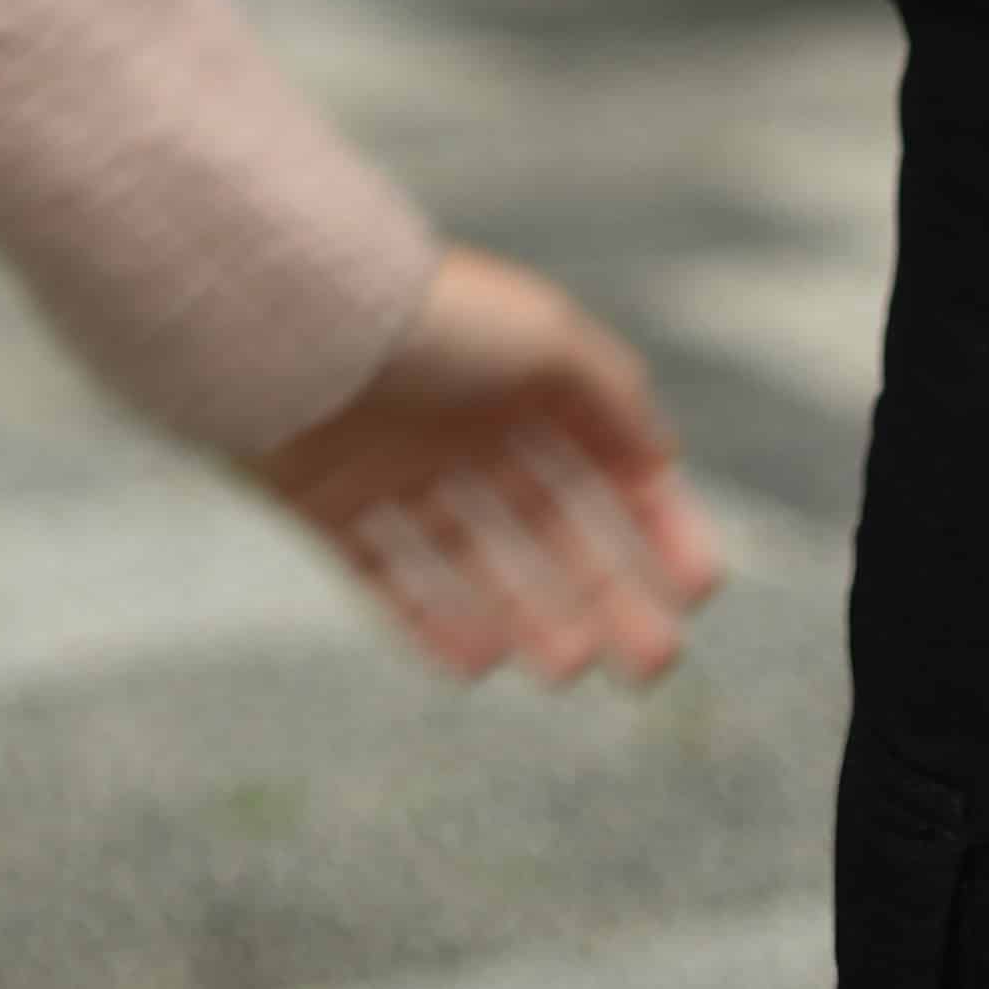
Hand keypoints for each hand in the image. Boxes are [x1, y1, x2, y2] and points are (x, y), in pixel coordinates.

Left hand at [252, 245, 723, 689]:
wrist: (289, 322)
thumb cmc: (429, 320)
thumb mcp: (546, 337)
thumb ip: (613, 394)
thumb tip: (662, 454)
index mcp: (516, 372)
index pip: (604, 457)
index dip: (657, 521)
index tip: (699, 589)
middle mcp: (457, 418)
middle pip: (547, 522)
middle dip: (606, 592)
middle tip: (653, 663)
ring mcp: (390, 461)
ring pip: (473, 556)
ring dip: (529, 615)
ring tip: (570, 667)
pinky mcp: (325, 498)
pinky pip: (386, 574)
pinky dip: (431, 620)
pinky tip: (480, 662)